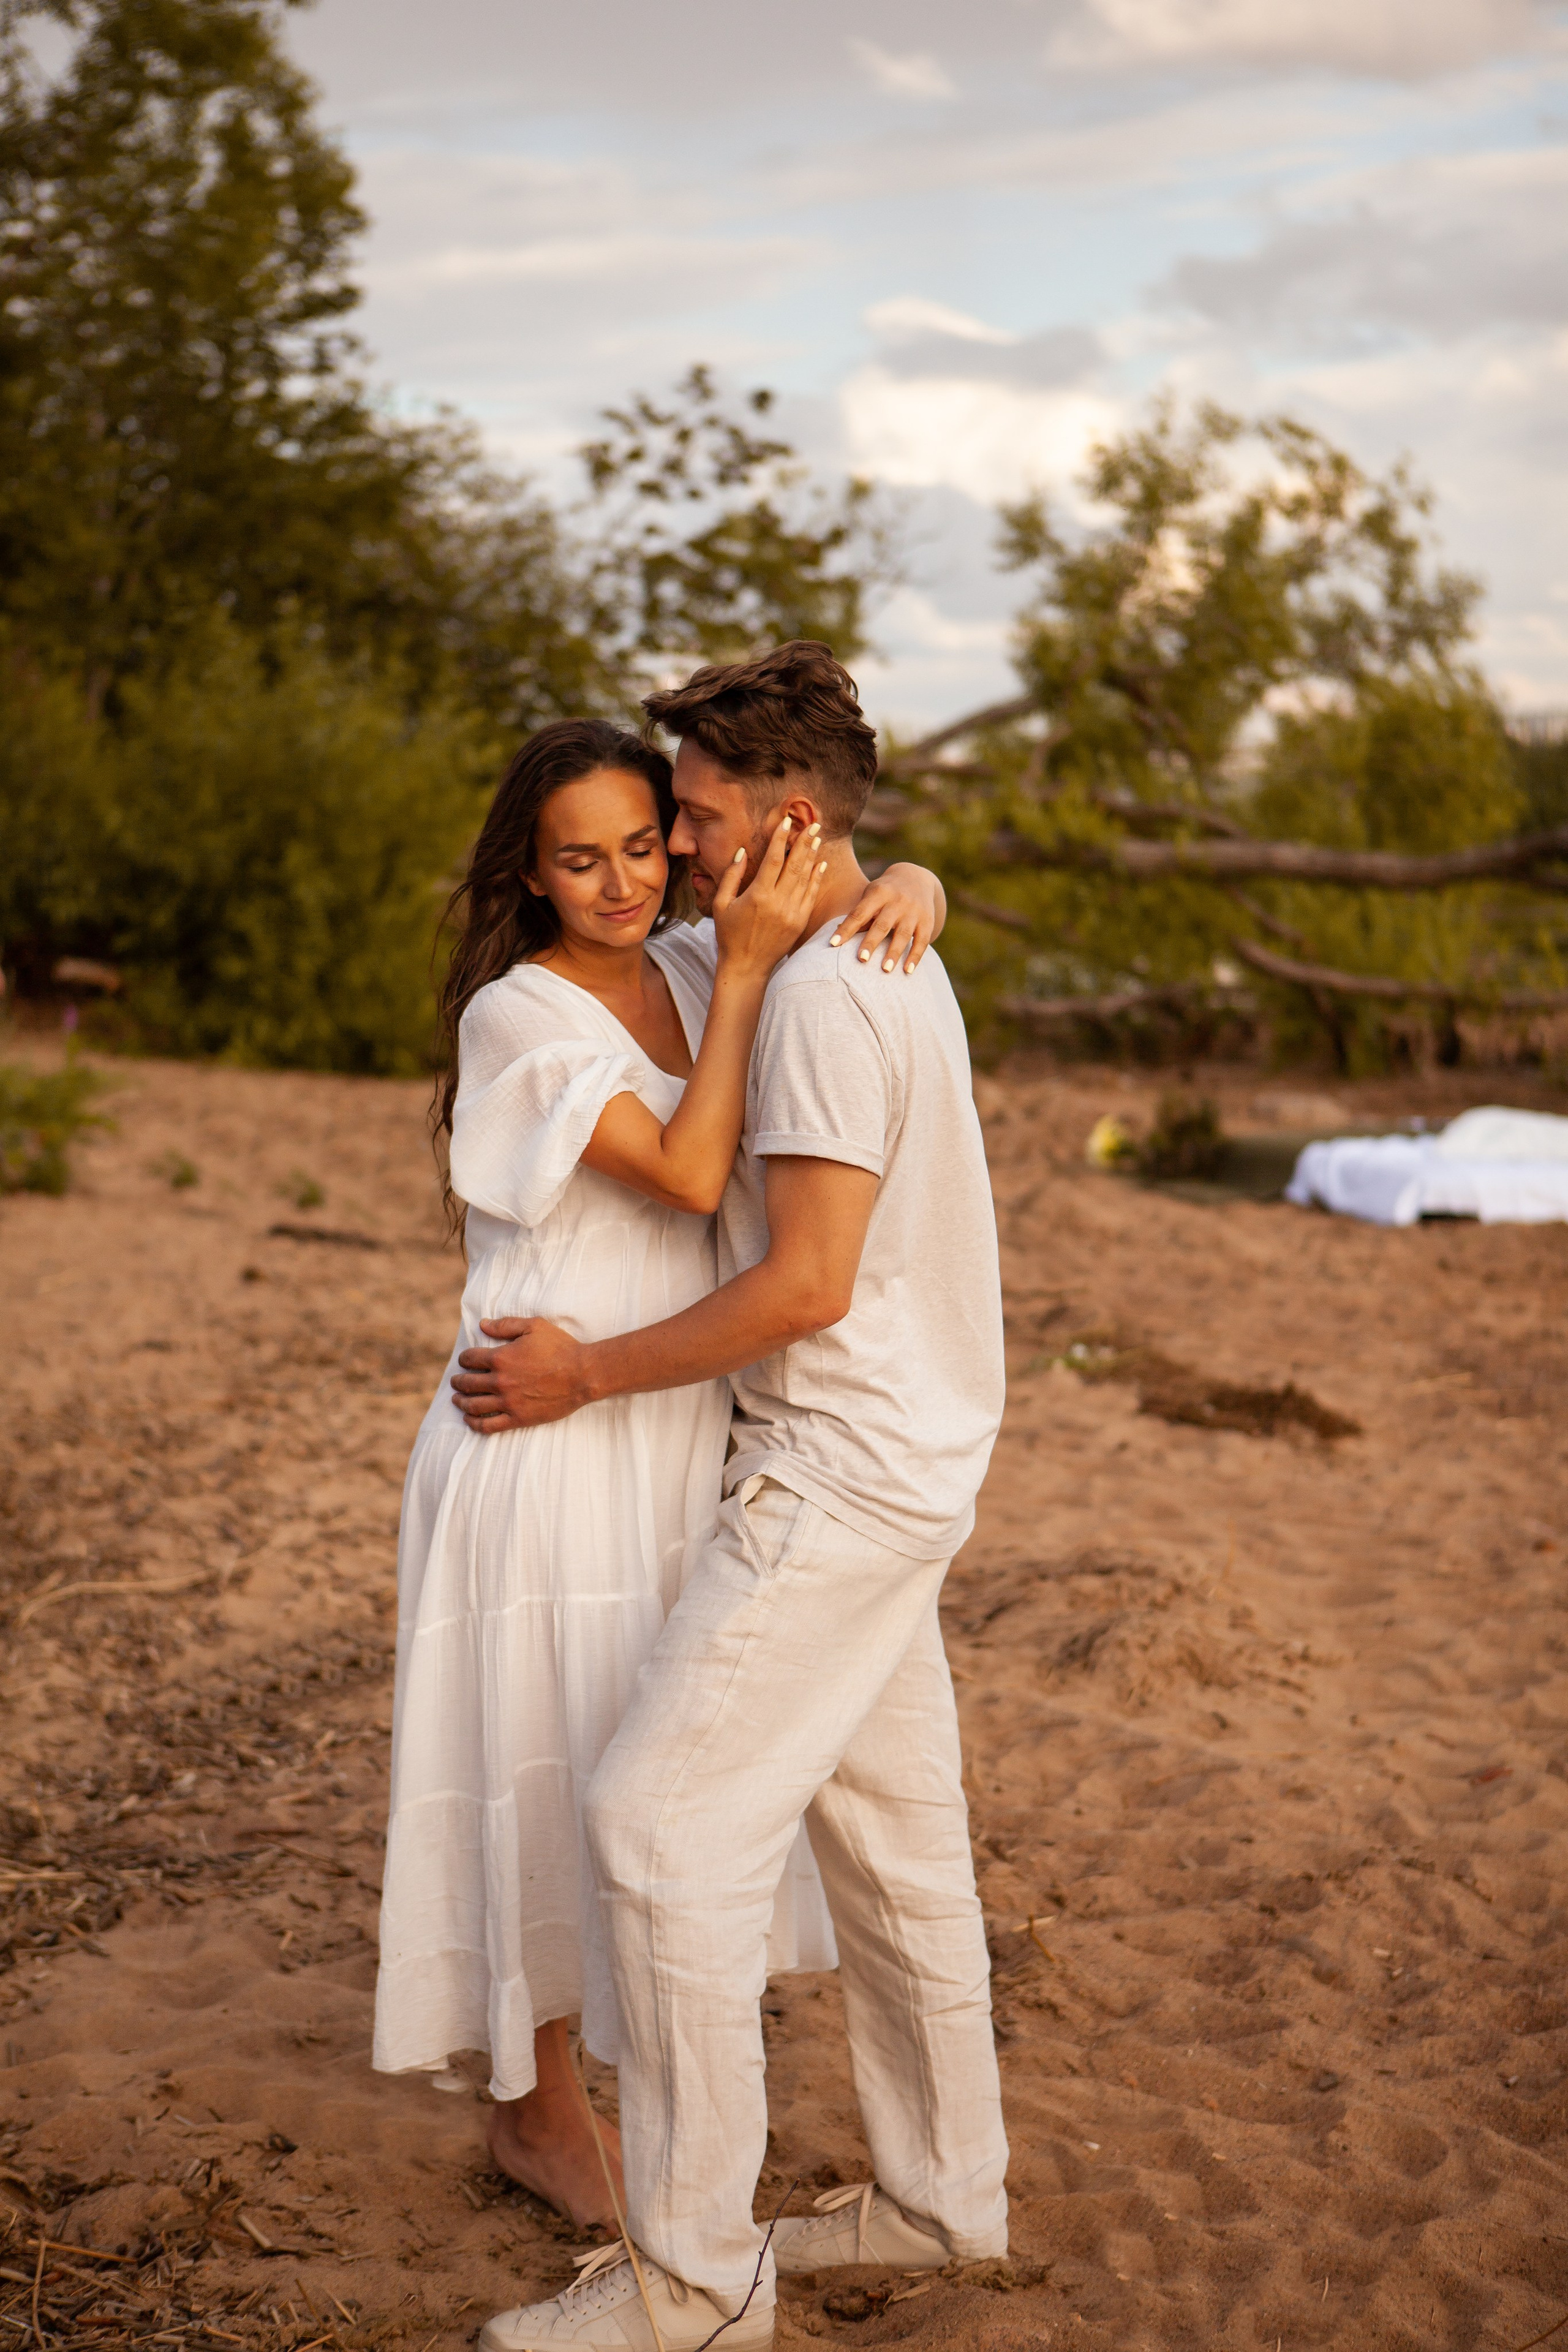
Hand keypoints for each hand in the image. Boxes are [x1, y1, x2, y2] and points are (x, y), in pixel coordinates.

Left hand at [452, 1317, 592, 1432]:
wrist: (583, 1374)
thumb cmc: (561, 1347)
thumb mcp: (534, 1327)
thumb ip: (506, 1325)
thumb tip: (482, 1324)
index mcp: (501, 1358)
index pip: (470, 1359)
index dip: (464, 1359)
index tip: (465, 1360)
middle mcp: (500, 1381)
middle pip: (468, 1383)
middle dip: (458, 1381)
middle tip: (455, 1381)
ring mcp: (508, 1402)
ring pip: (474, 1405)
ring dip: (461, 1402)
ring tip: (457, 1400)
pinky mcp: (518, 1418)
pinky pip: (489, 1425)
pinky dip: (474, 1424)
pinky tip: (469, 1420)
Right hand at [710, 815, 825, 976]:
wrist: (746, 967)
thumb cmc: (729, 935)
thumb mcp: (721, 904)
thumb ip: (731, 876)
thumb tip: (741, 851)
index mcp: (758, 896)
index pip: (773, 859)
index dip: (781, 838)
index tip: (786, 821)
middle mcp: (778, 903)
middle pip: (795, 865)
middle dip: (805, 842)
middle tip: (813, 824)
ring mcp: (792, 913)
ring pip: (805, 878)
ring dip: (812, 856)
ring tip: (817, 837)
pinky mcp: (800, 922)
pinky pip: (811, 895)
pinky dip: (816, 878)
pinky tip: (820, 864)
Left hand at [829, 862, 944, 973]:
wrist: (917, 878)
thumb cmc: (885, 892)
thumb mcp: (871, 895)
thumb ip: (859, 915)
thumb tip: (837, 939)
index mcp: (879, 892)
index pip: (860, 912)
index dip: (846, 928)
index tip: (833, 944)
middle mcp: (897, 901)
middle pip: (882, 924)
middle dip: (872, 942)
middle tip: (861, 959)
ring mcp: (914, 911)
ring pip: (903, 934)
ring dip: (894, 953)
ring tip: (885, 970)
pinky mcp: (927, 921)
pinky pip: (922, 941)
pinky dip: (915, 956)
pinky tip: (907, 971)